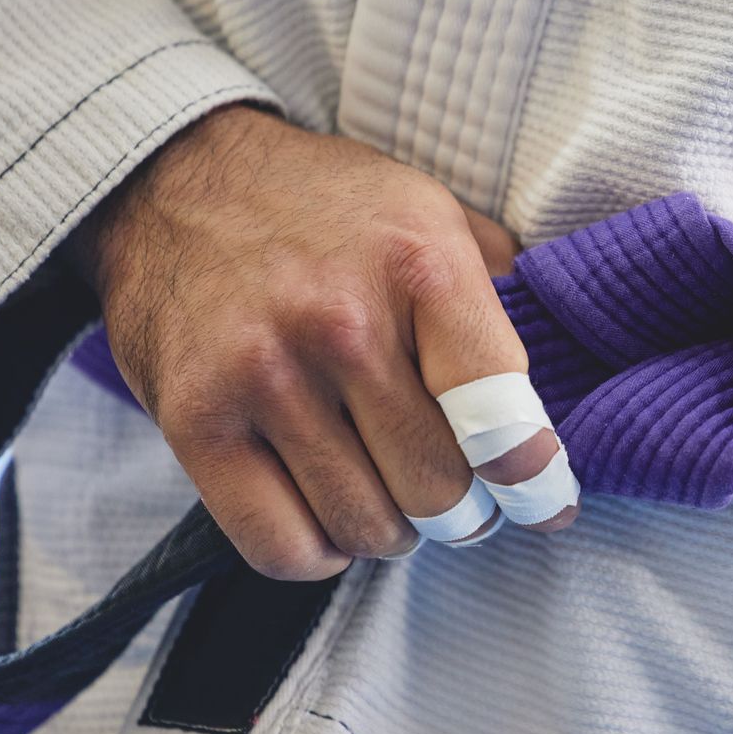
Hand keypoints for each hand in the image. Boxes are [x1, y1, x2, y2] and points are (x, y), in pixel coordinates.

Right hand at [66, 105, 575, 580]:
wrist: (170, 182)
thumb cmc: (323, 211)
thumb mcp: (432, 212)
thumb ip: (501, 291)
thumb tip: (563, 384)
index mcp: (419, 265)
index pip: (502, 416)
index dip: (534, 480)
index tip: (544, 504)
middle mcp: (341, 321)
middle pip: (437, 487)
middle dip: (461, 511)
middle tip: (456, 499)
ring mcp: (262, 374)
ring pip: (365, 525)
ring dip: (390, 532)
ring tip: (387, 495)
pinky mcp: (195, 420)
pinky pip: (280, 545)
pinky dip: (319, 552)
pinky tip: (326, 514)